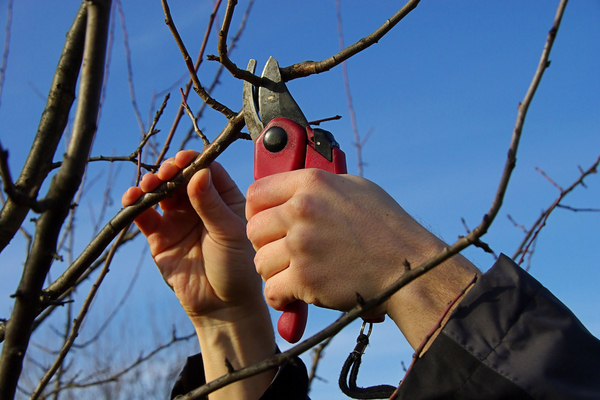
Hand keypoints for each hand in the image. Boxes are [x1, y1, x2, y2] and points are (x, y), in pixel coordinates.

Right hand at [121, 151, 261, 325]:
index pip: (207, 169)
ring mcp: (178, 220)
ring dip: (151, 183)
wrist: (223, 305)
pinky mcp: (160, 237)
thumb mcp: (229, 232)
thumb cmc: (237, 267)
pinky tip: (132, 199)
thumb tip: (198, 172)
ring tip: (149, 186)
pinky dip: (136, 205)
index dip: (193, 161)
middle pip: (180, 177)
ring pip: (160, 192)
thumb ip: (211, 204)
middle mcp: (200, 205)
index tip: (183, 160)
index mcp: (224, 199)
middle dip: (169, 171)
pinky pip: (144, 216)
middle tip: (165, 174)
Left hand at [246, 169, 436, 313]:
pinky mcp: (305, 278)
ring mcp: (302, 245)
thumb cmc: (386, 228)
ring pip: (259, 262)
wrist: (408, 267)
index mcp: (312, 183)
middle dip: (264, 244)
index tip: (265, 224)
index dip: (256, 211)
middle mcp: (303, 209)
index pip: (256, 192)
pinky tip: (292, 296)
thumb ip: (318, 187)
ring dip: (272, 273)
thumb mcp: (354, 188)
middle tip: (281, 254)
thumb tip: (292, 190)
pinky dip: (280, 298)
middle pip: (253, 229)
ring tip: (291, 275)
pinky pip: (271, 291)